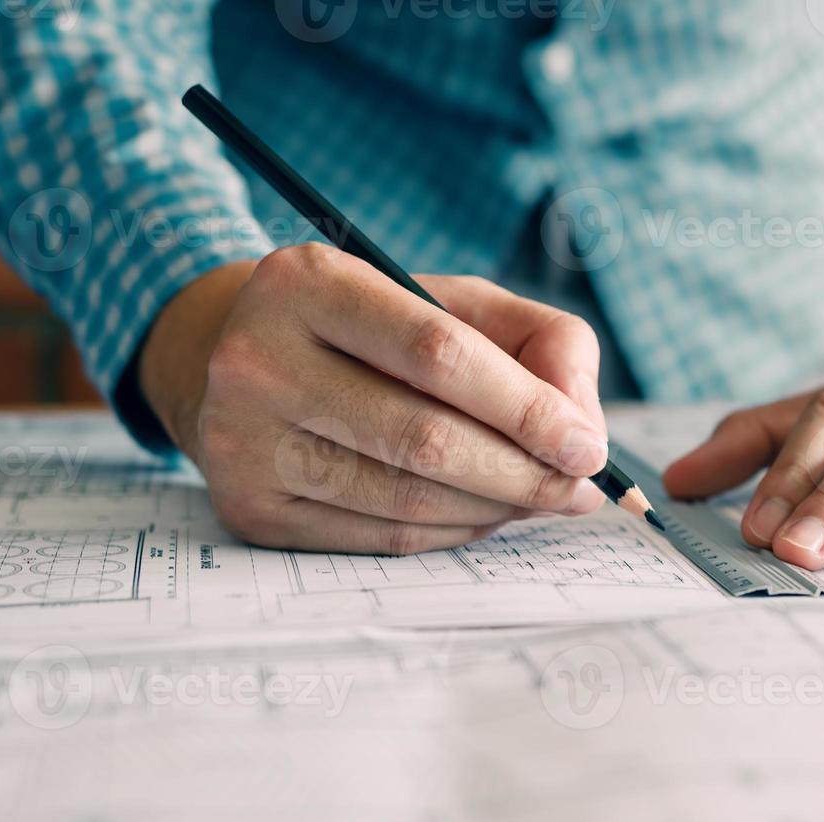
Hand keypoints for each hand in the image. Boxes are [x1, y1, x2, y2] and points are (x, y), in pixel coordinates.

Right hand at [139, 243, 609, 553]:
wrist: (236, 361)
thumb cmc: (371, 329)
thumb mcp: (450, 300)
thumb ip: (539, 339)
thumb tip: (583, 426)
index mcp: (310, 282)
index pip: (440, 353)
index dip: (528, 408)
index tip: (587, 447)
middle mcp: (258, 360)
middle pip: (425, 438)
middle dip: (523, 474)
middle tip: (578, 490)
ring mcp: (243, 442)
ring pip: (406, 499)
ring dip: (495, 509)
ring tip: (540, 499)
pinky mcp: (249, 510)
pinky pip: (380, 537)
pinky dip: (451, 532)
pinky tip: (484, 514)